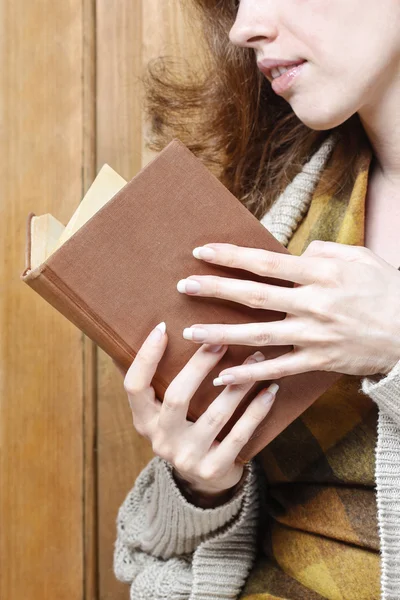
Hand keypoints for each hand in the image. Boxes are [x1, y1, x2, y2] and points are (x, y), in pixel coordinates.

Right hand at [113, 322, 277, 498]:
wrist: (203, 482)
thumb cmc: (187, 431)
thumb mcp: (167, 413)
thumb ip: (165, 383)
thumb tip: (165, 330)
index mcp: (144, 421)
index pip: (134, 385)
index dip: (146, 357)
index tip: (163, 328)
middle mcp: (161, 440)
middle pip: (176, 397)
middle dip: (199, 365)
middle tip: (221, 341)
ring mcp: (186, 458)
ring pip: (214, 416)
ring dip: (237, 385)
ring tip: (255, 360)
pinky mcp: (213, 469)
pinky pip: (239, 435)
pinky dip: (256, 411)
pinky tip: (269, 390)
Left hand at [176, 241, 399, 386]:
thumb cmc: (386, 289)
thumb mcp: (358, 257)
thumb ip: (323, 251)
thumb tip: (292, 254)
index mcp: (320, 274)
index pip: (264, 263)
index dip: (231, 256)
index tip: (202, 252)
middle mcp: (312, 303)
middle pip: (254, 296)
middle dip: (215, 289)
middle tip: (184, 286)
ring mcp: (314, 335)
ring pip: (258, 335)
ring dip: (222, 333)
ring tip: (191, 333)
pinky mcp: (319, 360)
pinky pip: (278, 369)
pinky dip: (250, 375)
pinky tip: (223, 377)